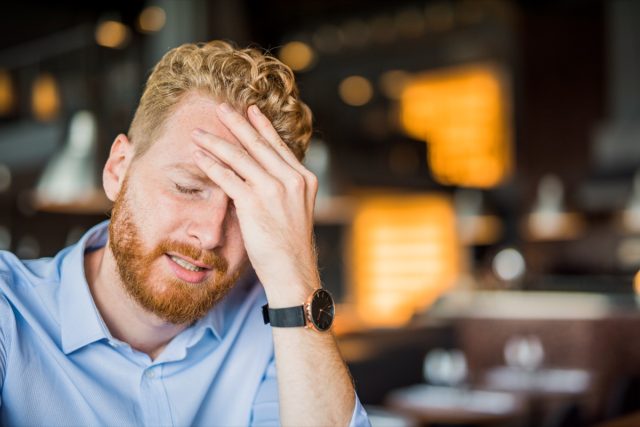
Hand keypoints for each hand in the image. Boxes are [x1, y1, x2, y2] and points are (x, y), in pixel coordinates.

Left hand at [192, 103, 319, 306]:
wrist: (293, 271)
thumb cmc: (291, 246)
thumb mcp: (297, 210)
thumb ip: (285, 188)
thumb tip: (264, 174)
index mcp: (304, 179)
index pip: (279, 146)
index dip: (262, 126)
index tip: (250, 110)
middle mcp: (291, 179)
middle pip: (258, 144)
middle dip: (236, 123)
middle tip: (220, 108)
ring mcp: (273, 189)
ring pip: (240, 157)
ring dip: (216, 142)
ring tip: (199, 132)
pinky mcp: (254, 202)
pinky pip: (227, 177)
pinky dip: (211, 165)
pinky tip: (199, 156)